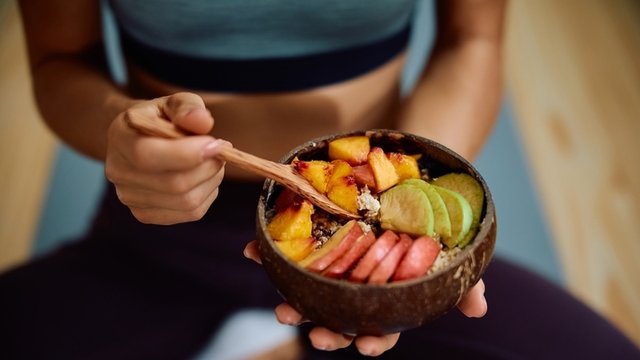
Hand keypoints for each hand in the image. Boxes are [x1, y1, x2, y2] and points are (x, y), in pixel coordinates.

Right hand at [105, 92, 230, 224]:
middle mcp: (118, 172)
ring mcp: (129, 198)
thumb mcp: (173, 103)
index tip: (216, 144)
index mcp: (119, 137)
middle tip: (222, 151)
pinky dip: (208, 195)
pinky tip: (204, 178)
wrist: (140, 139)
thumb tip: (203, 122)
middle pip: (173, 184)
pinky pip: (190, 213)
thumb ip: (188, 107)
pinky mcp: (146, 215)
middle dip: (208, 168)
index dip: (187, 153)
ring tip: (214, 162)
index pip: (147, 155)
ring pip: (186, 201)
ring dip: (212, 181)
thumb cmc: (161, 118)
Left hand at [243, 241, 486, 355]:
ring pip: (310, 292)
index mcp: (387, 294)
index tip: (366, 345)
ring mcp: (333, 264)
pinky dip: (266, 252)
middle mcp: (357, 285)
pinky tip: (253, 251)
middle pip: (342, 318)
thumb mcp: (451, 250)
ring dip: (293, 303)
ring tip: (284, 309)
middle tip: (316, 335)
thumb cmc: (430, 223)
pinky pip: (286, 250)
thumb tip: (479, 309)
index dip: (374, 340)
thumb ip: (463, 280)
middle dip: (328, 332)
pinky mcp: (313, 240)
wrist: (411, 179)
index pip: (382, 326)